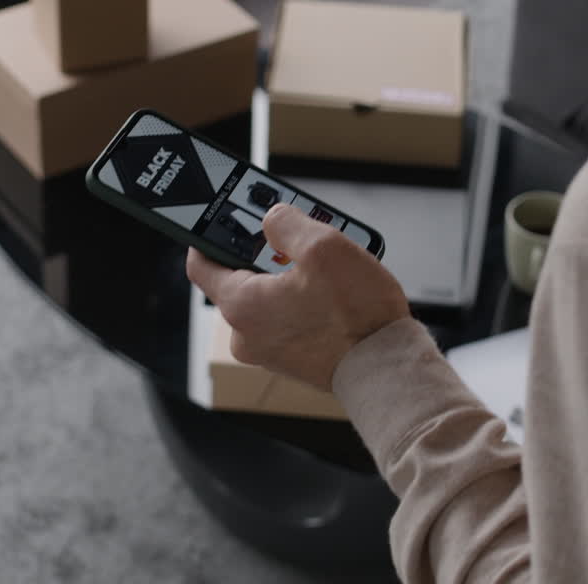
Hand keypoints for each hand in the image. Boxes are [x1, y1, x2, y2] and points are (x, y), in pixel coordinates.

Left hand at [186, 203, 410, 391]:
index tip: (222, 218)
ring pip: (269, 297)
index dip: (206, 235)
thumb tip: (274, 218)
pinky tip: (333, 287)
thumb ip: (287, 223)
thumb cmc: (356, 316)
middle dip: (266, 250)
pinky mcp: (293, 359)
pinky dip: (303, 298)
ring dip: (290, 273)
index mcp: (241, 306)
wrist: (387, 369)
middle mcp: (246, 334)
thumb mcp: (323, 246)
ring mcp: (269, 351)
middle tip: (293, 232)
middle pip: (241, 277)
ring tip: (324, 260)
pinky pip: (288, 317)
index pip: (200, 264)